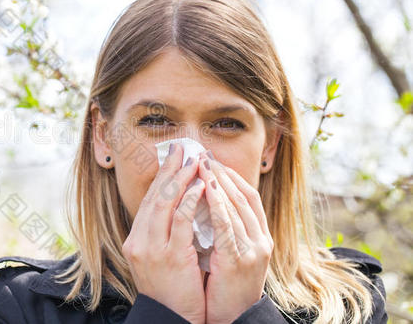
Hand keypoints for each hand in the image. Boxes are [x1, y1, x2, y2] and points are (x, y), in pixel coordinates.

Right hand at [122, 143, 206, 323]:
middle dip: (169, 170)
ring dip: (181, 178)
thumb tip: (177, 208)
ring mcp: (151, 248)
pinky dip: (190, 199)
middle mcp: (138, 240)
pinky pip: (180, 219)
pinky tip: (201, 185)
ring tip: (195, 161)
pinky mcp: (169, 255)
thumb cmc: (171, 291)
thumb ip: (164, 235)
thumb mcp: (160, 259)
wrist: (171, 319)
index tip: (173, 159)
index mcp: (136, 240)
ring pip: (164, 202)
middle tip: (181, 148)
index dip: (161, 178)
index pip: (149, 201)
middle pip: (154, 196)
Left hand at [198, 154, 273, 323]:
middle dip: (222, 173)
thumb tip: (209, 203)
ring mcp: (253, 250)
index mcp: (260, 237)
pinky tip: (204, 190)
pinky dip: (216, 205)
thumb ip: (226, 231)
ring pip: (236, 207)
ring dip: (217, 183)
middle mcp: (261, 240)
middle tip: (203, 154)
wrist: (234, 319)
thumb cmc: (227, 287)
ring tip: (201, 165)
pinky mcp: (240, 260)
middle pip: (242, 196)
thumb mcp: (231, 254)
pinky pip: (226, 226)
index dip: (231, 176)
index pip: (249, 196)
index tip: (213, 160)